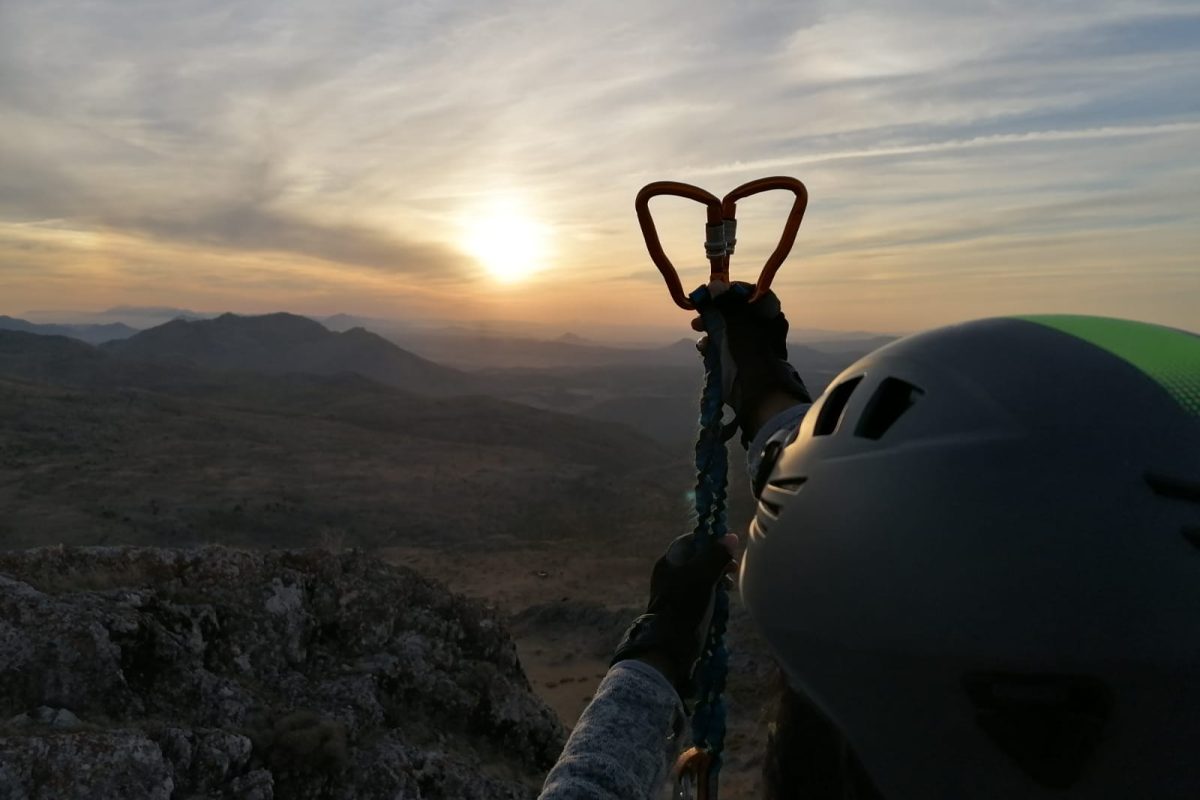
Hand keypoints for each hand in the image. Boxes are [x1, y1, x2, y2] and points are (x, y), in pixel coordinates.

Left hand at [611, 533, 738, 699]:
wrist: (671, 643)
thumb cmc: (685, 604)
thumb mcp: (703, 575)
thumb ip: (716, 555)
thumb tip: (730, 537)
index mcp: (670, 561)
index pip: (691, 540)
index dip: (710, 541)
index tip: (728, 549)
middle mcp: (671, 573)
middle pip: (698, 558)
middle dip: (717, 561)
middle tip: (732, 569)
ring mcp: (677, 591)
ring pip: (702, 576)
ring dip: (718, 578)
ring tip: (728, 587)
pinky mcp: (684, 607)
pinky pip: (701, 593)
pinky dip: (713, 593)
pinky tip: (722, 600)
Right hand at [692, 282, 811, 443]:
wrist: (758, 395)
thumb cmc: (752, 355)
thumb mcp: (737, 325)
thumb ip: (724, 304)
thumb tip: (713, 285)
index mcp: (769, 316)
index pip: (749, 294)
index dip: (730, 291)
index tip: (712, 292)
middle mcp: (760, 328)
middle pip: (734, 311)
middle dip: (714, 311)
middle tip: (700, 312)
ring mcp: (748, 345)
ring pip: (725, 328)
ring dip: (709, 327)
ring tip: (697, 329)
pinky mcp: (737, 360)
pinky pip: (720, 346)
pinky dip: (710, 345)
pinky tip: (703, 348)